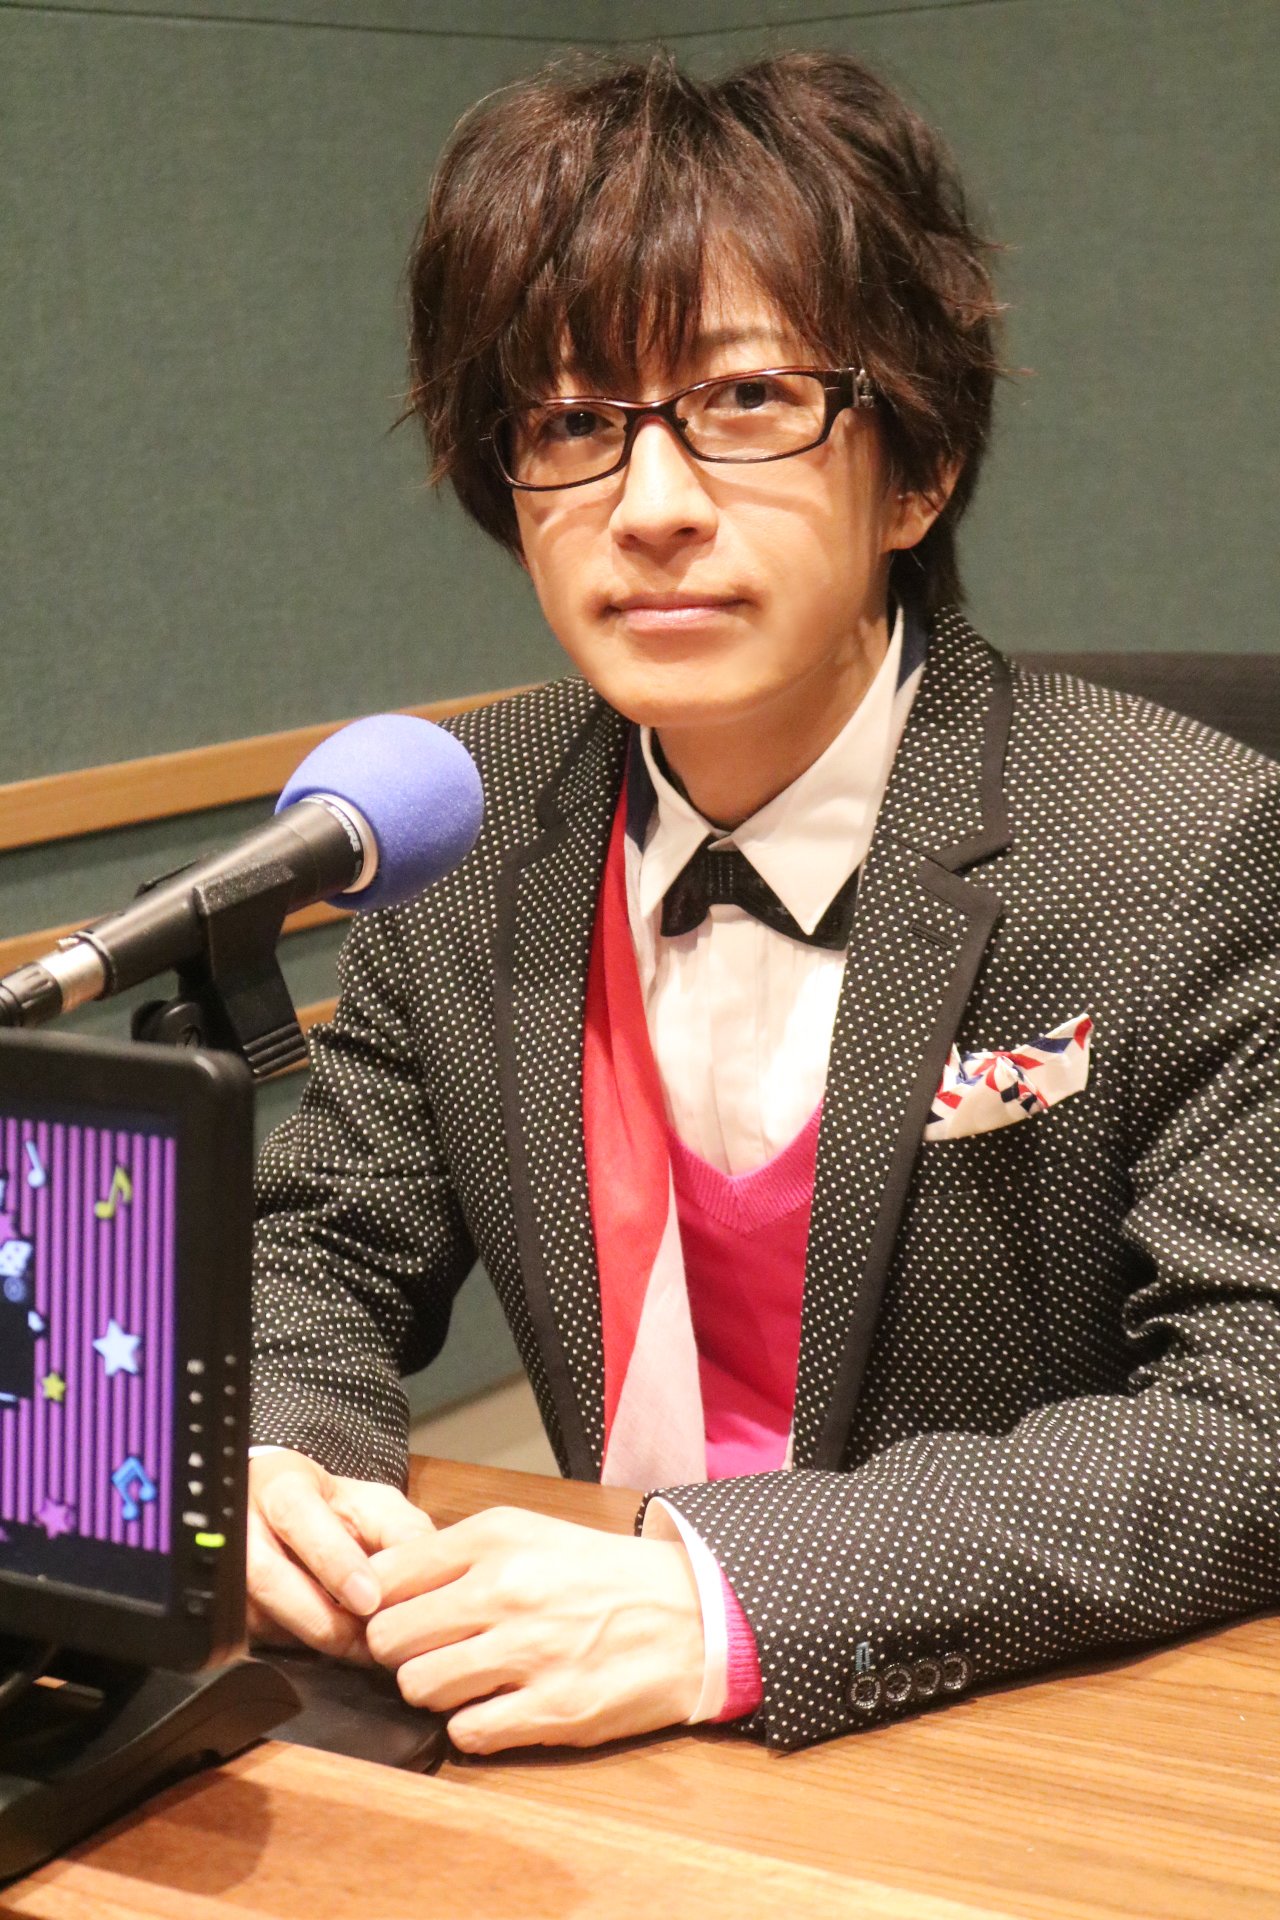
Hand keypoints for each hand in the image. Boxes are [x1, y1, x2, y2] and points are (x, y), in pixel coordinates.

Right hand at [247, 1449, 435, 1661]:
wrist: (287, 1517)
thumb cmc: (337, 1509)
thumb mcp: (374, 1505)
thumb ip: (401, 1530)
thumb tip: (429, 1568)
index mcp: (279, 1487)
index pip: (298, 1517)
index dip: (333, 1560)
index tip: (370, 1599)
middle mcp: (238, 1528)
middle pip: (269, 1578)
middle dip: (325, 1618)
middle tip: (373, 1644)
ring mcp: (224, 1574)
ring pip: (261, 1618)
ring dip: (317, 1640)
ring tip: (365, 1652)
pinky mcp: (226, 1613)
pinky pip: (259, 1641)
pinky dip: (302, 1652)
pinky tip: (338, 1654)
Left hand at [365, 1506, 704, 1751]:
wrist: (689, 1613)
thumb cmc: (598, 1574)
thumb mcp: (527, 1533)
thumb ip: (454, 1553)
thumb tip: (378, 1585)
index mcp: (495, 1540)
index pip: (385, 1578)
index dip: (377, 1605)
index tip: (390, 1617)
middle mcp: (505, 1590)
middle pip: (390, 1639)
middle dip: (399, 1654)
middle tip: (427, 1654)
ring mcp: (528, 1653)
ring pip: (419, 1688)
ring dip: (432, 1691)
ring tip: (464, 1680)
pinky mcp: (551, 1711)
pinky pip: (466, 1733)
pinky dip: (470, 1725)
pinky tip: (496, 1707)